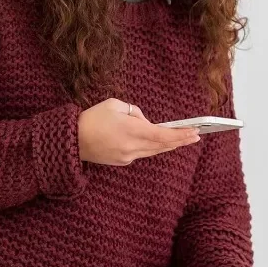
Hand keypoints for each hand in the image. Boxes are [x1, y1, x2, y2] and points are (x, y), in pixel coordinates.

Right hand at [77, 98, 198, 165]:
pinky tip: (155, 142)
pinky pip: (141, 153)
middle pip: (162, 146)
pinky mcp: (122, 161)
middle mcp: (132, 146)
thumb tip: (145, 121)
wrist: (72, 140)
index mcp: (132, 130)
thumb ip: (135, 112)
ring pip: (153, 151)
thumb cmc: (92, 118)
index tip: (195, 132)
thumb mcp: (115, 105)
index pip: (163, 135)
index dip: (181, 135)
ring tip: (180, 140)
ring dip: (167, 145)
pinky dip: (150, 147)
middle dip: (180, 141)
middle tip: (195, 136)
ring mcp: (127, 156)